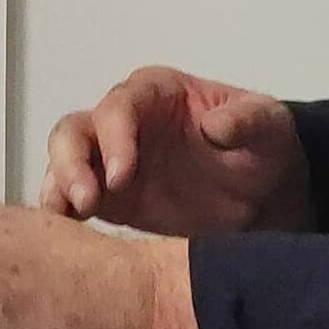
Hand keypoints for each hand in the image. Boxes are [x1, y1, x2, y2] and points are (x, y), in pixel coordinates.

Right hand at [42, 67, 309, 233]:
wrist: (264, 194)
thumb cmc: (262, 146)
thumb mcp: (268, 127)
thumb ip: (246, 120)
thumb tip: (215, 126)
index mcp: (155, 93)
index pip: (120, 107)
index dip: (114, 137)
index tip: (124, 174)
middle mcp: (122, 122)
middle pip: (75, 131)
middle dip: (72, 162)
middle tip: (88, 200)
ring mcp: (109, 161)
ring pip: (63, 163)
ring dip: (60, 188)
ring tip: (70, 218)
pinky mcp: (110, 199)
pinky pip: (71, 200)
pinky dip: (62, 213)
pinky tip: (65, 235)